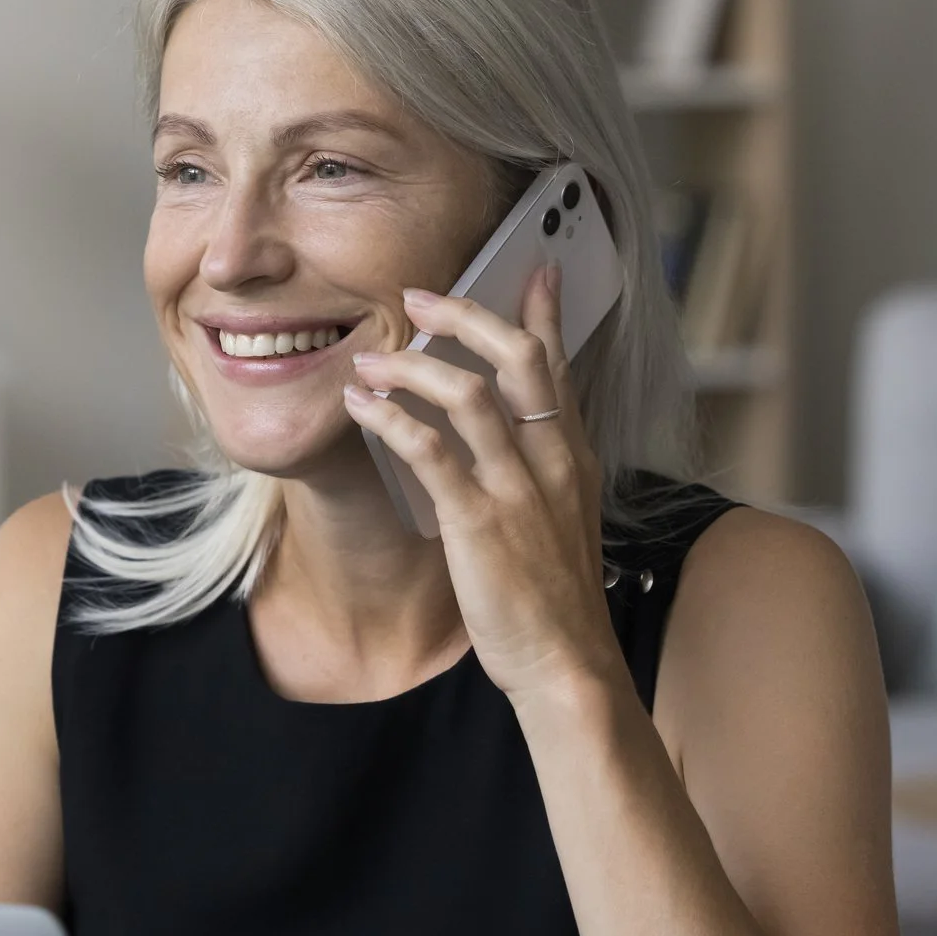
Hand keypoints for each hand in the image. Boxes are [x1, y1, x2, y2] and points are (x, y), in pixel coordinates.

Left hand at [340, 265, 621, 704]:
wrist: (567, 667)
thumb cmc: (554, 603)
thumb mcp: (559, 525)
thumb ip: (538, 477)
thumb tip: (506, 444)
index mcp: (573, 459)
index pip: (560, 366)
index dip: (545, 313)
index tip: (538, 269)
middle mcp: (553, 462)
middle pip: (519, 357)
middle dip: (467, 314)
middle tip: (419, 294)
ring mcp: (518, 490)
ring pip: (470, 393)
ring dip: (412, 364)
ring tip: (369, 357)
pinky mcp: (480, 522)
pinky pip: (431, 451)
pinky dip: (392, 419)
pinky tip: (363, 407)